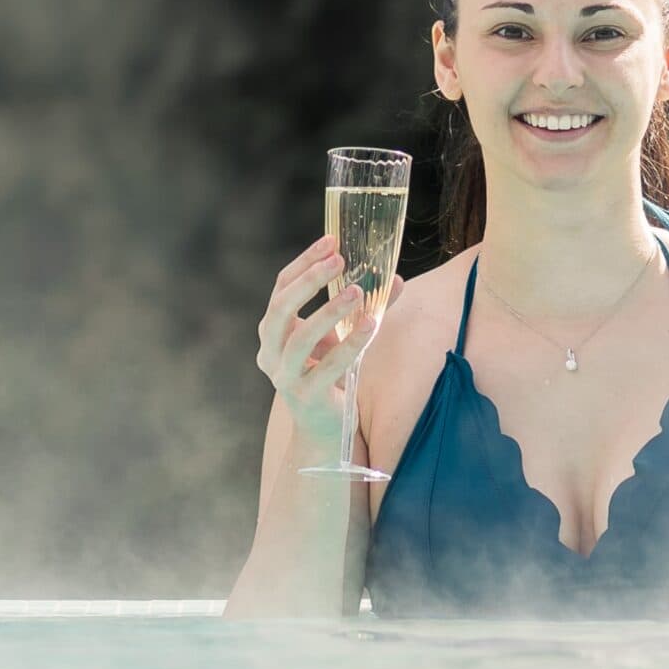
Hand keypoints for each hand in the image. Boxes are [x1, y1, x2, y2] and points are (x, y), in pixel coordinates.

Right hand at [255, 233, 405, 448]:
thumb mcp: (345, 334)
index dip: (304, 262)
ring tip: (357, 291)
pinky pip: (328, 367)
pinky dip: (350, 343)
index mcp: (273, 331)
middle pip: (280, 309)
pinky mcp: (306, 398)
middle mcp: (270, 353)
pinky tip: (371, 324)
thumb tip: (397, 279)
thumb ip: (367, 307)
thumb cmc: (333, 373)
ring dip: (329, 311)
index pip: (281, 287)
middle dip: (309, 281)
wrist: (327, 428)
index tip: (332, 240)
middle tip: (338, 259)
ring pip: (299, 339)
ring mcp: (285, 377)